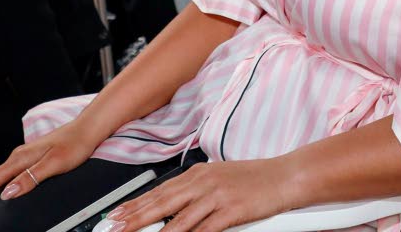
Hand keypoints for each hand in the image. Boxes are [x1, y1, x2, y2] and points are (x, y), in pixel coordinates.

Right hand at [0, 121, 101, 220]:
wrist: (88, 128)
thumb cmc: (75, 144)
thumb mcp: (54, 164)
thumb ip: (30, 178)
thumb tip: (7, 193)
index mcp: (20, 158)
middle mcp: (18, 156)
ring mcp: (24, 156)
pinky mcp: (32, 157)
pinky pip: (8, 174)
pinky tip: (1, 192)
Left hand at [100, 158, 296, 231]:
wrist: (287, 176)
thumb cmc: (257, 180)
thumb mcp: (220, 180)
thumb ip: (196, 193)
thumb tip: (174, 208)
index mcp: (199, 173)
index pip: (159, 191)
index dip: (135, 205)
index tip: (118, 215)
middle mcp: (204, 182)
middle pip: (161, 203)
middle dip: (134, 218)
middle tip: (114, 228)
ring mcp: (216, 195)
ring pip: (177, 219)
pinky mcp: (230, 210)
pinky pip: (203, 229)